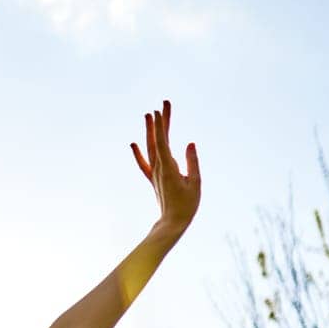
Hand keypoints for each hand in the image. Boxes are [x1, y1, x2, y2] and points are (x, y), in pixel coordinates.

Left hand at [131, 100, 199, 237]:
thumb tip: (190, 143)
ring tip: (148, 115)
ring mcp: (154, 173)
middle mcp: (159, 168)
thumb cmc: (187, 205)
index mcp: (169, 168)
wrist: (172, 223)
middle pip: (158, 140)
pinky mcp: (154, 179)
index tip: (159, 109)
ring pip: (150, 148)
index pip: (162, 141)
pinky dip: (138, 154)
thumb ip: (192, 162)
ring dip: (149, 131)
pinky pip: (144, 164)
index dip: (160, 125)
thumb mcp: (195, 183)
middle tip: (162, 104)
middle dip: (160, 121)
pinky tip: (133, 144)